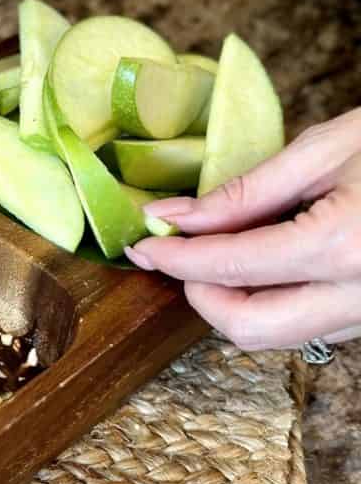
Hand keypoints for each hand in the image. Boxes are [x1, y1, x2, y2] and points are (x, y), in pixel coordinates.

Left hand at [125, 108, 360, 349]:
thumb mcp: (328, 149)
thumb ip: (244, 193)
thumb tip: (173, 216)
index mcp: (346, 247)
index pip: (229, 268)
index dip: (175, 257)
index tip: (143, 242)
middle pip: (247, 327)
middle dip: (200, 294)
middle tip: (180, 252)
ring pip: (276, 334)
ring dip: (233, 302)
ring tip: (222, 247)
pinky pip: (309, 324)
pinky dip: (271, 300)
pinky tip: (265, 258)